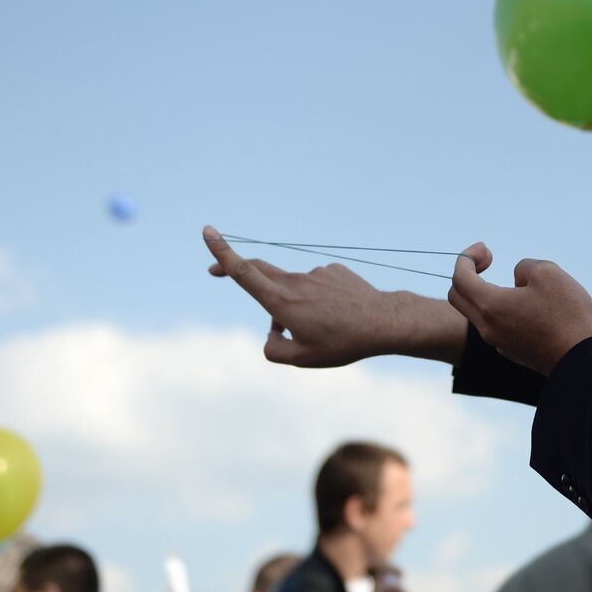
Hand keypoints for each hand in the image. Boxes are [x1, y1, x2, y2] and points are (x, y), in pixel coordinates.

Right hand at [203, 226, 466, 366]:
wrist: (383, 323)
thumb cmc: (341, 343)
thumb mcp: (301, 360)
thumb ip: (273, 350)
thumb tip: (272, 333)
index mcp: (281, 301)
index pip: (244, 272)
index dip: (222, 252)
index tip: (208, 231)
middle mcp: (296, 282)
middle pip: (260, 270)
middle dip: (235, 268)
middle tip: (216, 271)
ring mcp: (316, 273)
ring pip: (294, 289)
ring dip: (295, 305)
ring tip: (323, 329)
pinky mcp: (334, 271)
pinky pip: (317, 286)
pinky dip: (319, 300)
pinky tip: (339, 314)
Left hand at [447, 242, 591, 375]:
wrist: (584, 358)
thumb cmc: (567, 314)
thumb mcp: (547, 272)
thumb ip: (524, 267)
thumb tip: (518, 280)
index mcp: (490, 306)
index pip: (460, 278)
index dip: (467, 257)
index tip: (485, 248)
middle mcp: (489, 328)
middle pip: (458, 298)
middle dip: (467, 274)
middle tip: (489, 260)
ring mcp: (501, 343)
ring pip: (479, 313)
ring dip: (488, 291)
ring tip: (523, 284)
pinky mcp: (515, 353)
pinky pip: (498, 326)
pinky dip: (503, 309)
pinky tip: (531, 305)